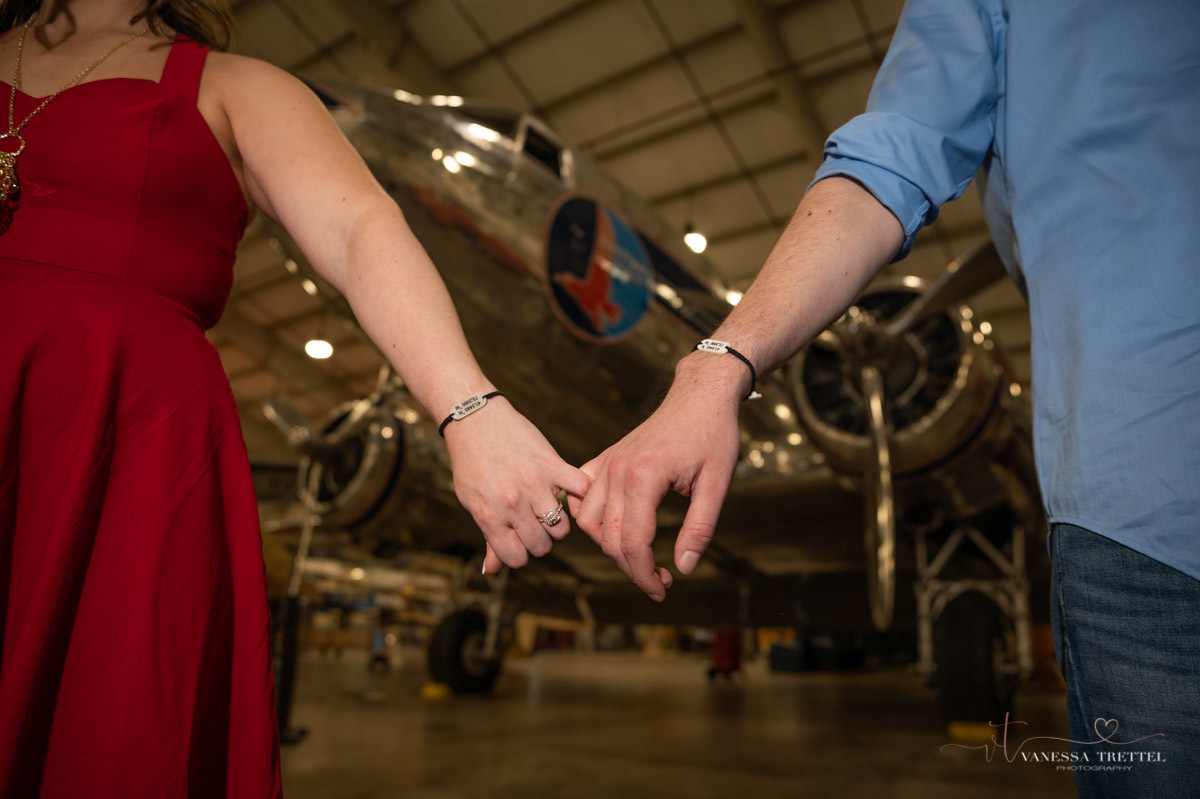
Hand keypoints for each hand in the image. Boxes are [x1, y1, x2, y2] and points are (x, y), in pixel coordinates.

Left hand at [443, 398, 590, 573]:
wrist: (475, 419)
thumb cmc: (471, 464)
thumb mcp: (472, 502)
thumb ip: (488, 537)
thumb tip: (489, 572)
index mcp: (490, 517)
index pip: (517, 558)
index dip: (520, 552)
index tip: (520, 539)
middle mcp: (512, 505)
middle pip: (542, 547)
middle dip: (540, 540)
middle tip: (535, 523)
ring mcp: (533, 485)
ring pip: (561, 529)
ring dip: (557, 522)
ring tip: (548, 507)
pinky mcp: (551, 464)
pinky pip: (579, 491)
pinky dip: (580, 494)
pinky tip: (568, 490)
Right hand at [571, 353, 744, 600]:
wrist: (700, 396)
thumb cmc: (714, 436)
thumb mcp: (717, 484)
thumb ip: (699, 528)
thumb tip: (683, 568)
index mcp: (644, 477)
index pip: (632, 543)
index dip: (645, 575)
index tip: (663, 590)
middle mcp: (617, 470)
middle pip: (609, 539)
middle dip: (632, 568)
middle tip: (660, 582)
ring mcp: (607, 463)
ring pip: (588, 521)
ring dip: (609, 546)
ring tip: (639, 557)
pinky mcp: (606, 458)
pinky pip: (582, 496)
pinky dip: (590, 517)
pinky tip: (614, 527)